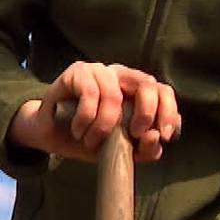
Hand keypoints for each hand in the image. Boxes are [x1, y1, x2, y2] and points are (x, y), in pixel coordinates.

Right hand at [8, 61, 180, 162]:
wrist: (51, 134)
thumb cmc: (89, 138)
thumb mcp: (120, 149)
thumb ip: (143, 148)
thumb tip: (155, 136)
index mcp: (136, 90)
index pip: (163, 91)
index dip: (169, 112)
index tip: (163, 136)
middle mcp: (122, 75)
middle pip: (147, 83)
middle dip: (145, 113)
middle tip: (133, 135)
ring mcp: (99, 70)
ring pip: (114, 94)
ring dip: (104, 126)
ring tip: (92, 142)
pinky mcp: (77, 71)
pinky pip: (90, 94)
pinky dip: (86, 119)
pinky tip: (79, 131)